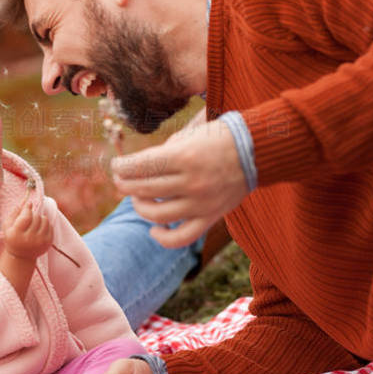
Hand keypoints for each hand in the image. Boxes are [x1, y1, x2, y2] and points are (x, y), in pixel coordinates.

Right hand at [3, 192, 52, 260]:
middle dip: (33, 214)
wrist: (21, 257)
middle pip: (36, 217)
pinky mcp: (48, 243)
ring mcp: (40, 242)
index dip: (28, 208)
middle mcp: (29, 239)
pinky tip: (40, 228)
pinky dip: (45, 224)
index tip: (29, 204)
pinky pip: (50, 226)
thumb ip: (14, 213)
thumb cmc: (13, 238)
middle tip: (29, 217)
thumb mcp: (7, 227)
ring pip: (45, 220)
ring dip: (40, 218)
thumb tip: (25, 202)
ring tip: (35, 222)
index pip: (26, 217)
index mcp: (17, 235)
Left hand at [111, 119, 247, 247]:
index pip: (141, 166)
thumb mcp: (188, 135)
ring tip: (137, 198)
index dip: (122, 167)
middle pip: (144, 189)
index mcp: (184, 157)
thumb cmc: (217, 138)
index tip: (116, 165)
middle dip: (125, 183)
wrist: (256, 150)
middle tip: (120, 179)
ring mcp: (201, 203)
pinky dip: (163, 238)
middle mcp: (192, 182)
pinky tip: (153, 229)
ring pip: (157, 214)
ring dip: (139, 206)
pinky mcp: (210, 217)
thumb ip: (161, 153)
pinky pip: (182, 237)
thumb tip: (133, 168)